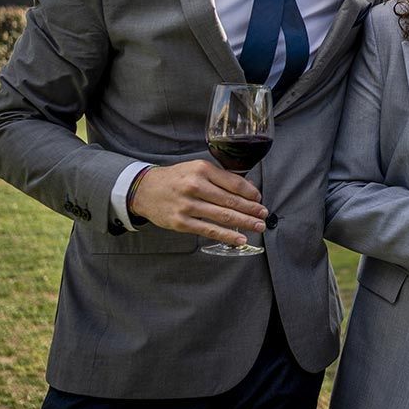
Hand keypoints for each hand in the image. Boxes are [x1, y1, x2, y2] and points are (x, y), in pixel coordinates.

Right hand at [130, 160, 268, 245]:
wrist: (145, 189)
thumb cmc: (176, 178)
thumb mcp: (197, 169)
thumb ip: (220, 178)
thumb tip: (248, 188)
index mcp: (202, 170)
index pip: (233, 183)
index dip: (250, 193)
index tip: (259, 199)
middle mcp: (195, 186)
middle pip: (231, 200)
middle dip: (251, 209)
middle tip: (264, 215)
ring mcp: (187, 205)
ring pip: (223, 216)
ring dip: (244, 223)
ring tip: (258, 226)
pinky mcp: (181, 222)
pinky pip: (209, 230)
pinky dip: (227, 236)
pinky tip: (240, 239)